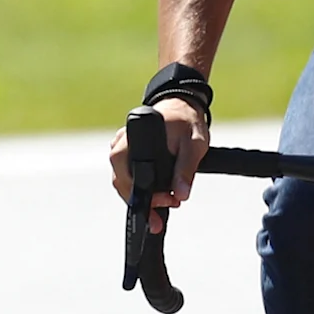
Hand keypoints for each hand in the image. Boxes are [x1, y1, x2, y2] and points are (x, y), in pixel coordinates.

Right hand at [107, 98, 210, 231]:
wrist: (182, 106)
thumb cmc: (186, 122)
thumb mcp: (193, 145)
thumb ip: (186, 169)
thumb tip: (181, 194)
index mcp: (131, 140)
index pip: (126, 177)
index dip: (143, 196)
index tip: (164, 202)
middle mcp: (120, 144)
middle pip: (122, 183)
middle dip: (144, 201)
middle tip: (169, 206)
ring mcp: (121, 148)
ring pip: (123, 182)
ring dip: (143, 196)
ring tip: (167, 201)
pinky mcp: (126, 152)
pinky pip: (128, 175)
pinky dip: (141, 187)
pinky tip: (158, 194)